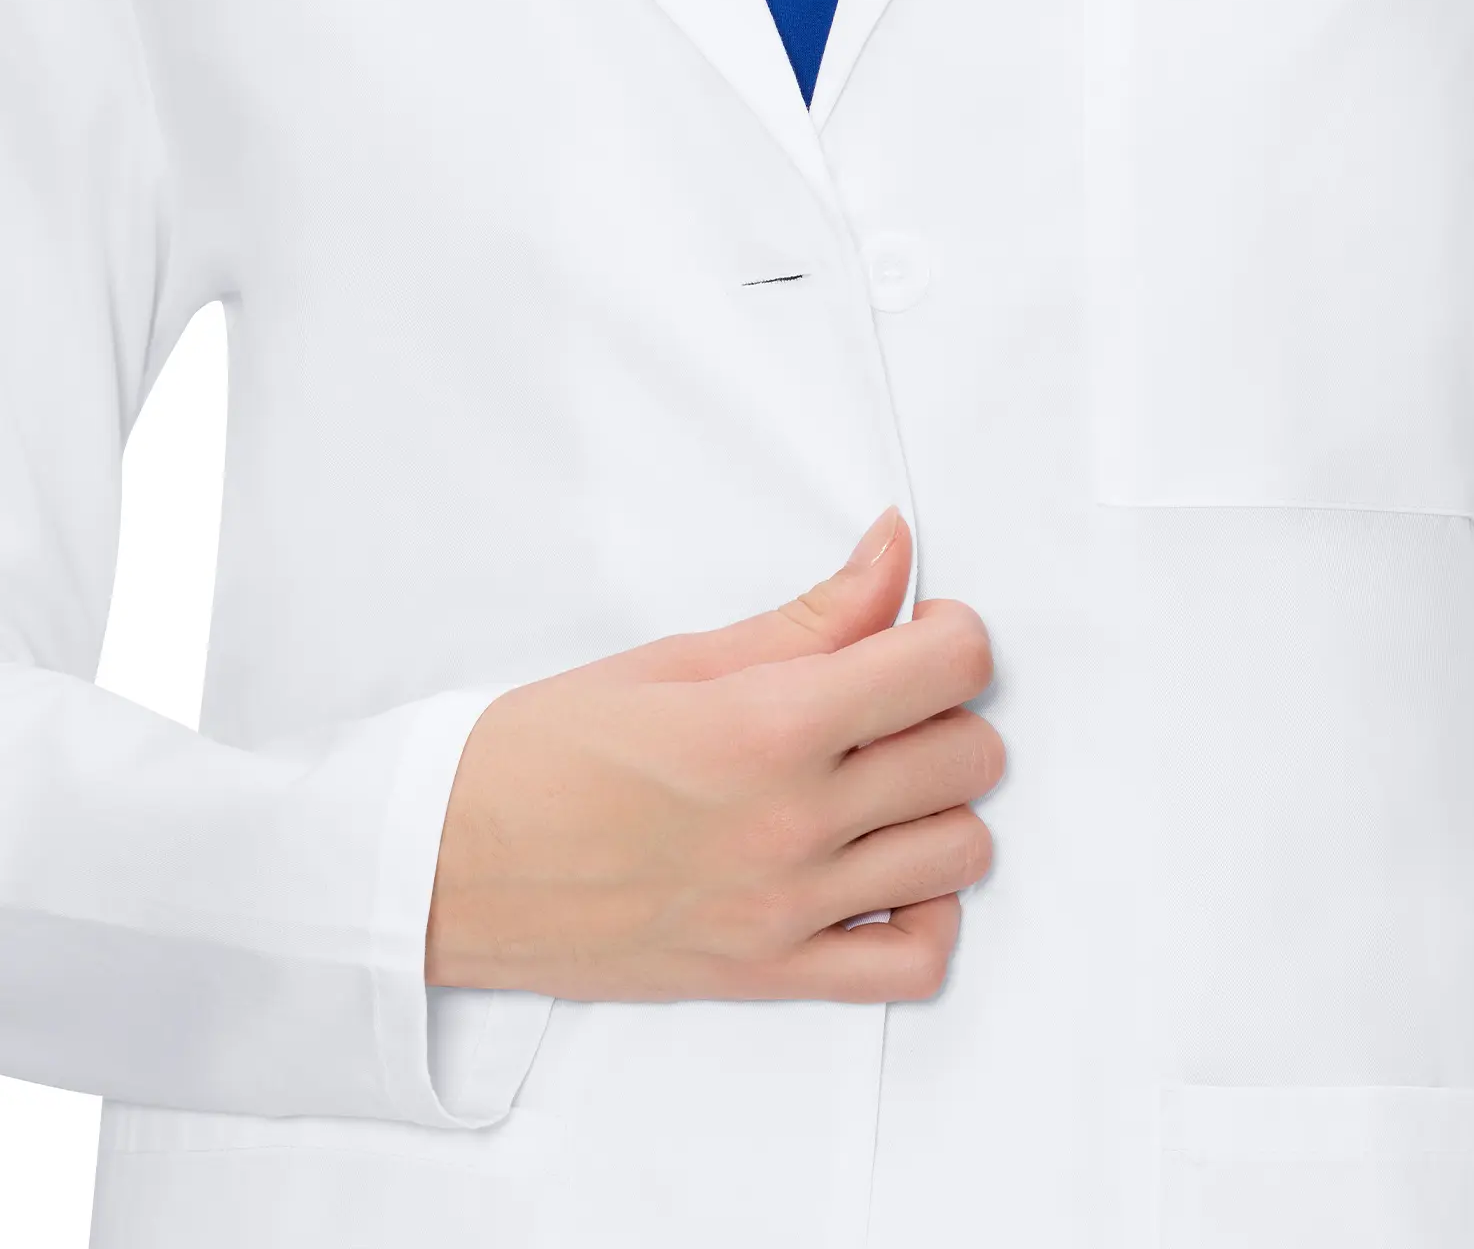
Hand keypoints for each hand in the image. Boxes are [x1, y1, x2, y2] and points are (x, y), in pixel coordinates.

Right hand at [426, 508, 1002, 1002]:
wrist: (449, 862)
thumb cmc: (545, 750)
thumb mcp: (677, 659)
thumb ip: (810, 615)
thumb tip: (895, 551)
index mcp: (766, 724)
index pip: (948, 666)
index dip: (951, 634)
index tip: (921, 632)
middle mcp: (792, 821)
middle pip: (970, 756)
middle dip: (945, 713)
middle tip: (886, 702)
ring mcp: (788, 908)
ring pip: (961, 852)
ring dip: (937, 806)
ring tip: (877, 783)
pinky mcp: (772, 975)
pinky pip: (915, 963)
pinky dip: (923, 916)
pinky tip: (881, 873)